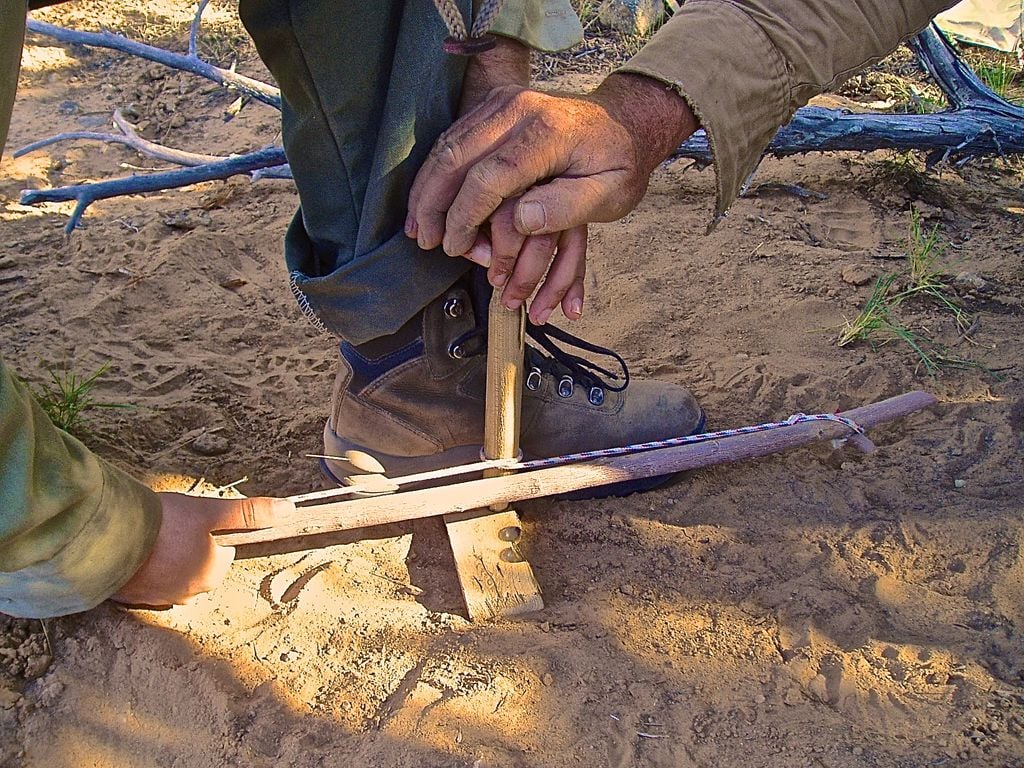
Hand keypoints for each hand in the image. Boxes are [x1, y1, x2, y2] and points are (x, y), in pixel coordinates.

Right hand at [112, 492, 293, 607]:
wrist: (108, 538)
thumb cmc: (164, 524)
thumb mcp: (213, 512)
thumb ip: (251, 513)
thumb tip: (289, 511)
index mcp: (212, 575)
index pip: (220, 549)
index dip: (206, 529)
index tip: (189, 520)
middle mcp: (189, 594)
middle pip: (197, 561)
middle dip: (185, 544)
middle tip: (167, 525)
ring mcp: (159, 598)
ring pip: (171, 570)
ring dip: (163, 555)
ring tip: (149, 536)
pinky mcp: (133, 598)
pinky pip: (146, 580)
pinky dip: (143, 566)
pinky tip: (135, 550)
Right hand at [417, 35, 591, 322]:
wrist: (626, 122)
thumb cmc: (619, 164)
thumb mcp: (610, 194)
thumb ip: (568, 208)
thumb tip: (523, 219)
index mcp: (547, 132)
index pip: (490, 176)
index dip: (465, 215)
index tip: (455, 246)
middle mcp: (519, 109)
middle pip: (457, 155)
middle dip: (433, 203)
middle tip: (424, 240)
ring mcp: (504, 102)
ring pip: (448, 144)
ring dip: (427, 187)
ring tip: (417, 226)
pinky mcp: (495, 105)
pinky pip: (454, 136)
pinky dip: (435, 171)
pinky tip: (426, 199)